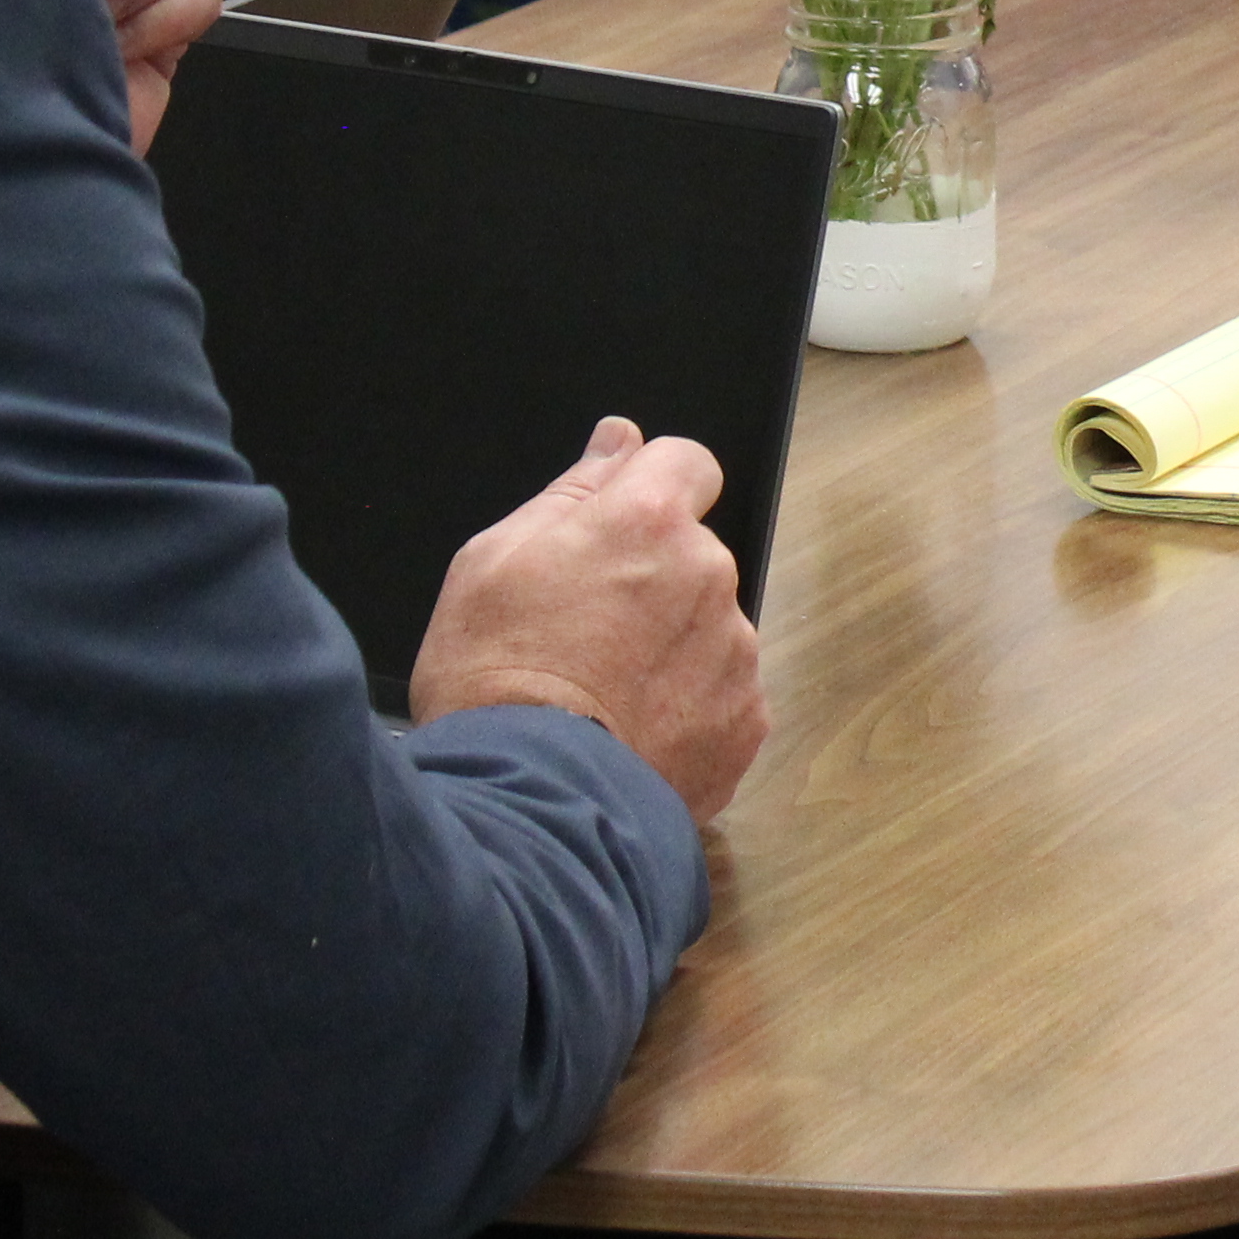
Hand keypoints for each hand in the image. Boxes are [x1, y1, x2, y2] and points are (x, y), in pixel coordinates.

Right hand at [412, 415, 769, 822]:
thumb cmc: (492, 676)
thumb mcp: (494, 559)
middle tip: (586, 630)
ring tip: (604, 693)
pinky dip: (688, 707)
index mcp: (648, 520)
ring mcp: (734, 649)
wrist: (527, 797)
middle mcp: (707, 573)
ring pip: (708, 624)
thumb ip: (572, 491)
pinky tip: (633, 730)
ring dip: (672, 644)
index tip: (618, 528)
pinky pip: (722, 693)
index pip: (686, 462)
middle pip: (693, 552)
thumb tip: (618, 441)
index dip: (650, 490)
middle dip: (653, 577)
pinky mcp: (746, 719)